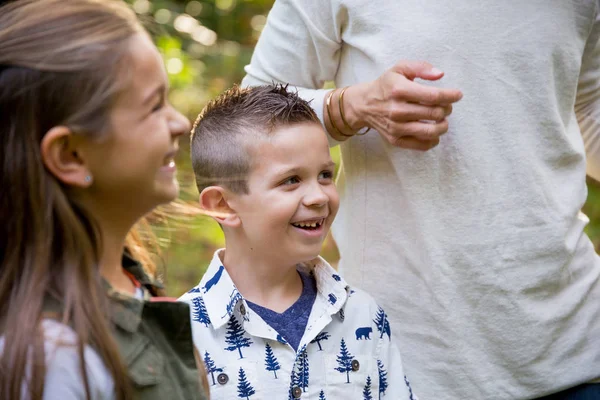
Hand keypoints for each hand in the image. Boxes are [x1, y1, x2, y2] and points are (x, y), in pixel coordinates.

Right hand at [345, 61, 462, 150]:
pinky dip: (434, 140)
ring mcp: (396, 127)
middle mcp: (397, 110)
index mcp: (399, 90)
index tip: (458, 95)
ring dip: (443, 125)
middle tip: (447, 106)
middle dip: (447, 109)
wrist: (364, 105)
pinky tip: (434, 131)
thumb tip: (440, 75)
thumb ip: (421, 67)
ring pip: (431, 131)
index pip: (433, 96)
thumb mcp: (400, 68)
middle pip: (435, 113)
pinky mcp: (395, 140)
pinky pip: (422, 145)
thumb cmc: (386, 86)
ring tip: (442, 119)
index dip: (451, 96)